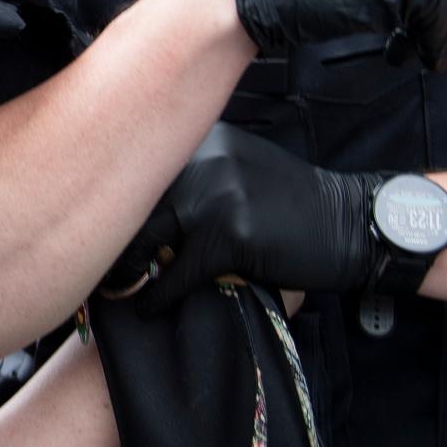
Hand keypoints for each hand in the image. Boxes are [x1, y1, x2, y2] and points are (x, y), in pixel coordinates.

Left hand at [103, 125, 381, 312]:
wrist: (349, 224)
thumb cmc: (293, 204)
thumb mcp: (242, 169)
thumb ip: (195, 177)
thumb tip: (141, 206)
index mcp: (205, 140)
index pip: (144, 169)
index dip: (117, 204)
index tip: (97, 227)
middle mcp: (206, 160)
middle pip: (138, 202)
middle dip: (116, 239)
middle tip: (98, 267)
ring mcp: (218, 196)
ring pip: (149, 238)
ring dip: (128, 270)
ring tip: (116, 288)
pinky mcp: (229, 236)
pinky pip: (178, 273)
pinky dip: (159, 296)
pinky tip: (148, 307)